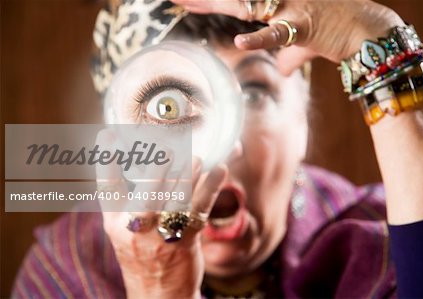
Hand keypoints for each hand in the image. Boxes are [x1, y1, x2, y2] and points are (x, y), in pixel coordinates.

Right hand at [95, 129, 227, 298]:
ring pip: (175, 202)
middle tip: (168, 150)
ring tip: (196, 157)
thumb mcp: (124, 229)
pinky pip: (200, 211)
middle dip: (157, 172)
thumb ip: (129, 199)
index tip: (108, 134)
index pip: (107, 189)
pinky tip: (220, 170)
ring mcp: (161, 237)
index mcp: (115, 222)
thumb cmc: (141, 252)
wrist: (157, 291)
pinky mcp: (185, 241)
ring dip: (187, 177)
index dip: (106, 161)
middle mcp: (135, 229)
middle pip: (145, 197)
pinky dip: (211, 188)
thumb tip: (144, 159)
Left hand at [171, 0, 404, 74]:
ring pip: (247, 4)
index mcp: (276, 1)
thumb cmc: (336, 33)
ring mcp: (290, 7)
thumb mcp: (306, 44)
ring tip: (186, 1)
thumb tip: (280, 69)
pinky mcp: (305, 24)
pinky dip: (260, 38)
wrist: (369, 29)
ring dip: (216, 3)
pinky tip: (241, 42)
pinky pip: (278, 33)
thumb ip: (288, 55)